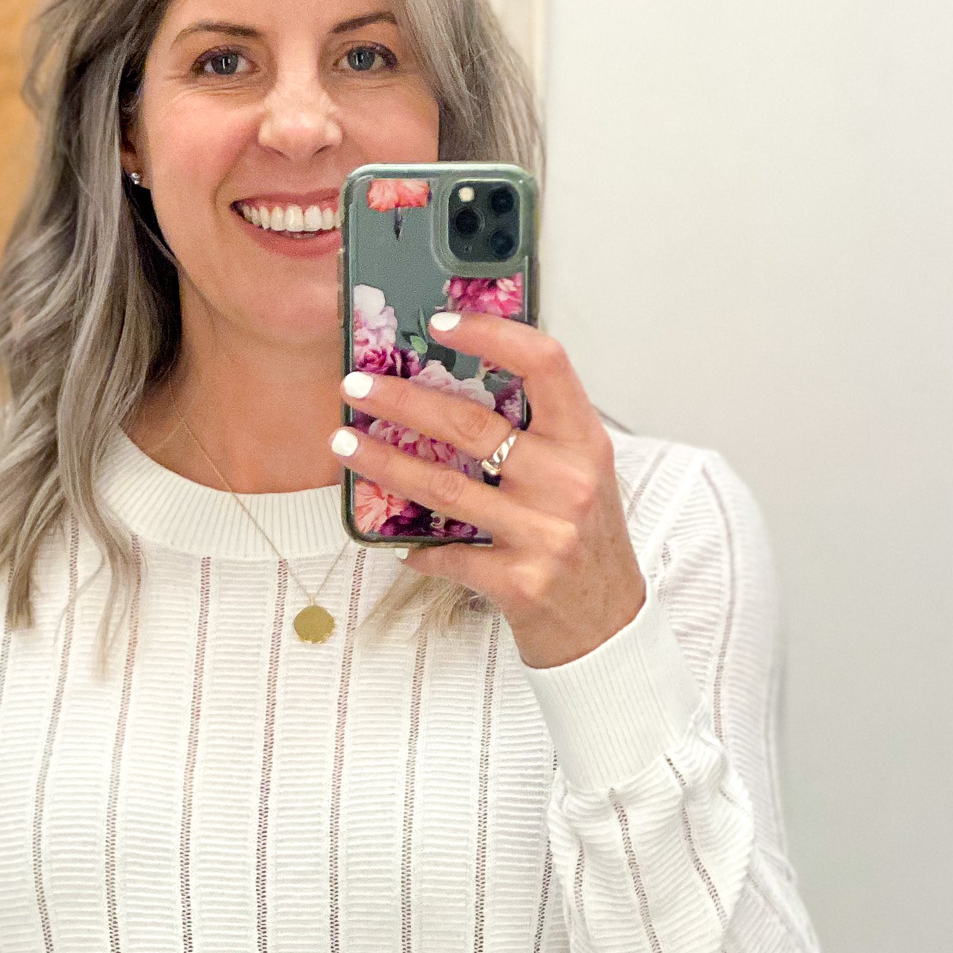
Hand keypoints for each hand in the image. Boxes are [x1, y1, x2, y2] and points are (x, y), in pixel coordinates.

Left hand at [333, 313, 645, 668]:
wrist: (608, 628)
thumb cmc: (586, 546)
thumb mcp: (580, 477)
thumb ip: (536, 435)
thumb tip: (456, 390)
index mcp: (585, 442)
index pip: (544, 363)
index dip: (490, 334)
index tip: (439, 324)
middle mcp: (569, 481)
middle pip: (471, 423)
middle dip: (401, 399)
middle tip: (356, 385)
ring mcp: (544, 533)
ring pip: (443, 487)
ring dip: (384, 462)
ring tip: (345, 443)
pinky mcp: (519, 580)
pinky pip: (446, 553)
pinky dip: (414, 545)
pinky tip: (394, 539)